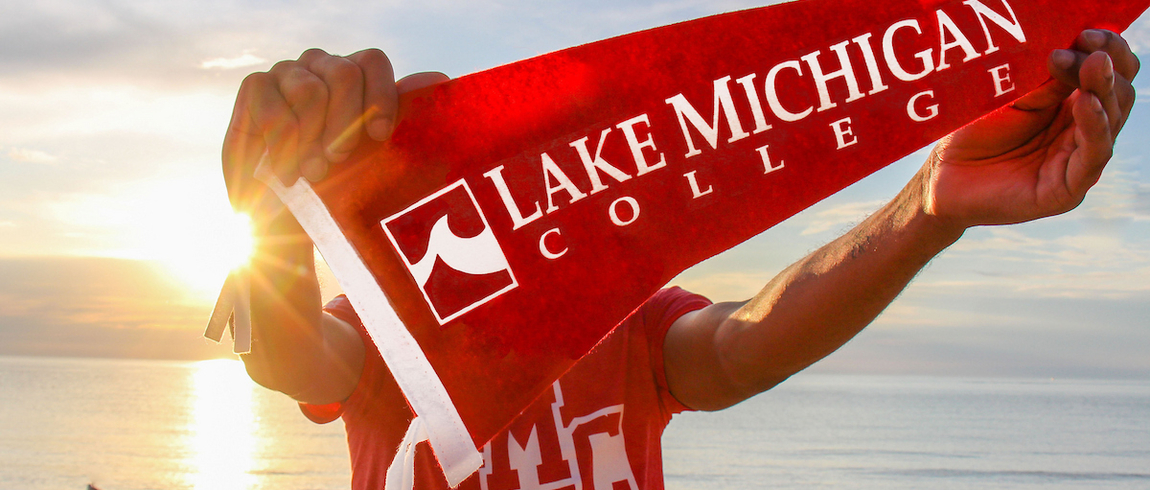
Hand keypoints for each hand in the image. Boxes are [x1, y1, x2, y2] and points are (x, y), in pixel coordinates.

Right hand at [221, 48, 447, 226]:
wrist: (286, 215)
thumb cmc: (338, 184)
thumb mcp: (377, 157)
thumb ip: (406, 117)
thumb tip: (440, 79)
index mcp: (356, 76)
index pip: (372, 61)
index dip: (379, 95)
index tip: (380, 135)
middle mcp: (322, 66)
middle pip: (344, 74)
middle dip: (346, 124)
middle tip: (339, 160)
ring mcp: (287, 73)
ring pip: (310, 92)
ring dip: (314, 141)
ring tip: (314, 173)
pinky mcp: (256, 87)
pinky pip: (276, 112)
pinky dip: (285, 148)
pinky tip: (287, 173)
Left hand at [924, 29, 1138, 228]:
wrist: (943, 175)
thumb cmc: (975, 131)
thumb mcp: (1013, 97)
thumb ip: (1047, 81)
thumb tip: (1080, 52)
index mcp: (1074, 105)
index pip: (1111, 73)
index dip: (1107, 49)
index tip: (1086, 32)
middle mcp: (1084, 132)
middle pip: (1119, 93)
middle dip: (1103, 65)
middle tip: (1082, 44)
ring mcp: (1078, 161)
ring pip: (1112, 121)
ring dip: (1102, 89)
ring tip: (1091, 65)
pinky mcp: (1067, 190)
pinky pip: (1093, 156)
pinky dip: (1095, 127)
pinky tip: (1087, 103)